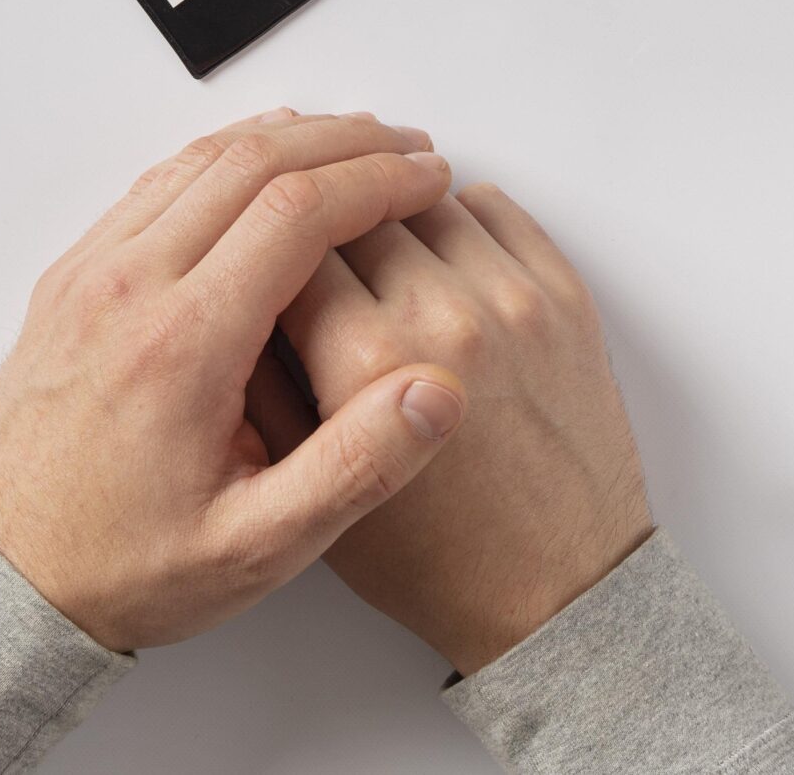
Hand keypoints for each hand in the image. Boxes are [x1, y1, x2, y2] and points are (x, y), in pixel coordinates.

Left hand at [0, 111, 468, 651]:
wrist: (7, 579)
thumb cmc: (128, 566)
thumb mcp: (258, 547)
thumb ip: (356, 468)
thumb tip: (437, 390)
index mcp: (183, 344)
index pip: (296, 212)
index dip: (377, 181)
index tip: (430, 178)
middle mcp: (128, 288)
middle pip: (250, 165)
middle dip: (343, 143)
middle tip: (408, 146)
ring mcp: (89, 275)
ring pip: (196, 161)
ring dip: (282, 139)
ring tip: (351, 141)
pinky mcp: (69, 280)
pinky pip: (151, 186)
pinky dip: (219, 157)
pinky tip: (257, 165)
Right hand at [255, 181, 653, 674]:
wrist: (554, 594)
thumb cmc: (436, 560)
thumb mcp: (311, 490)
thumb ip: (258, 392)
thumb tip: (228, 313)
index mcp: (369, 360)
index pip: (289, 247)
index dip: (261, 248)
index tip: (251, 255)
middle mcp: (443, 315)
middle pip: (354, 211)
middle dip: (319, 224)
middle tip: (300, 242)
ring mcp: (514, 299)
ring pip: (422, 198)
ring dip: (387, 212)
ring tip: (365, 244)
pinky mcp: (565, 298)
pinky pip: (495, 209)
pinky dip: (455, 214)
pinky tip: (430, 246)